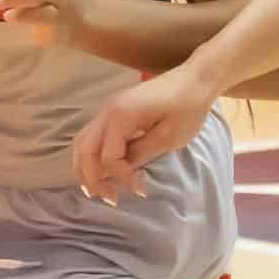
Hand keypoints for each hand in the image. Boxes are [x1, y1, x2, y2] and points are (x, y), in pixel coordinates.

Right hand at [74, 63, 215, 203]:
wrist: (195, 79)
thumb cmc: (187, 107)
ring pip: (83, 142)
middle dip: (93, 178)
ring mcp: (108, 109)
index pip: (108, 156)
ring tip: (97, 190)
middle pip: (85, 150)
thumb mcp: (168, 137)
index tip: (141, 190)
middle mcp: (107, 110)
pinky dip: (92, 155)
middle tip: (110, 199)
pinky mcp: (114, 110)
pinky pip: (93, 136)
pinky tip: (102, 170)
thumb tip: (121, 171)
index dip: (121, 177)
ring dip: (86, 167)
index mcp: (120, 115)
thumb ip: (140, 153)